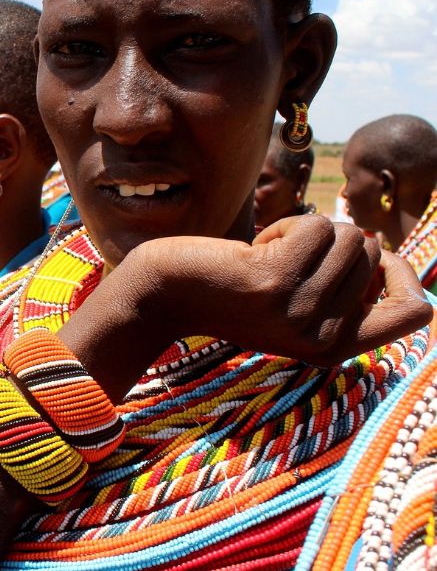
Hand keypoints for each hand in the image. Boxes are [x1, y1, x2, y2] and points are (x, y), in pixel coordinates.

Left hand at [126, 215, 431, 366]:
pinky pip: (315, 226)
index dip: (403, 274)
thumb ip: (339, 287)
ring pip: (348, 236)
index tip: (372, 255)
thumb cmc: (229, 290)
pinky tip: (252, 248)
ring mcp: (300, 311)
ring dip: (307, 231)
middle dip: (333, 241)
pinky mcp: (276, 281)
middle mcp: (322, 338)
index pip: (415, 314)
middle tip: (284, 259)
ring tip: (267, 254)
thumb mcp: (293, 303)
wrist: (164, 294)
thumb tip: (380, 245)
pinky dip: (286, 224)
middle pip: (372, 256)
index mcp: (333, 350)